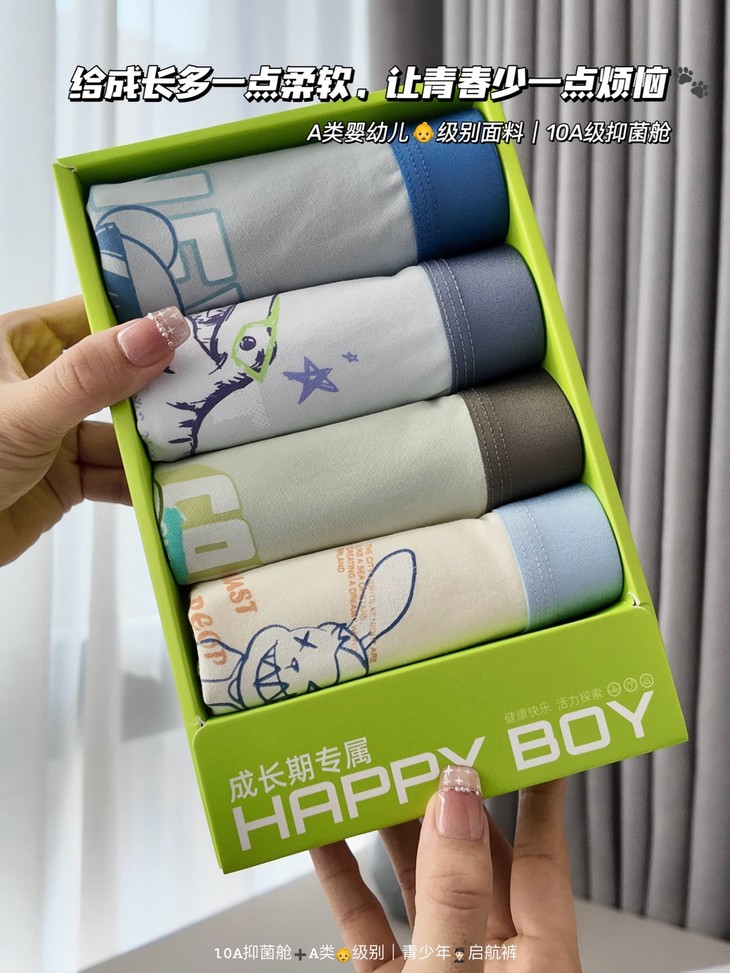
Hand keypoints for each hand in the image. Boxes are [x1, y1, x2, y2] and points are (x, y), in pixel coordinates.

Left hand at [0, 298, 188, 564]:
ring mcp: (56, 432)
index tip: (200, 320)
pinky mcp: (66, 479)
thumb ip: (91, 375)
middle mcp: (43, 381)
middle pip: (119, 374)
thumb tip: (158, 332)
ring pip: (122, 429)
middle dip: (162, 385)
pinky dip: (144, 481)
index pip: (95, 313)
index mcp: (21, 341)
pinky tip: (177, 481)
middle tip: (220, 384)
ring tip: (210, 439)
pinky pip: (116, 473)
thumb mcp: (23, 410)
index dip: (145, 316)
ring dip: (158, 440)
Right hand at [311, 768, 581, 971]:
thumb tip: (454, 805)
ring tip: (375, 772)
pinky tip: (325, 839)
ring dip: (393, 829)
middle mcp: (491, 961)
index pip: (543, 858)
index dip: (537, 794)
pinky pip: (369, 922)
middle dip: (450, 799)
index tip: (527, 739)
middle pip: (475, 860)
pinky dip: (344, 880)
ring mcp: (441, 969)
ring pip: (419, 883)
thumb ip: (453, 895)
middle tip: (429, 741)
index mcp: (536, 964)